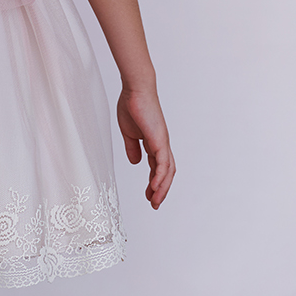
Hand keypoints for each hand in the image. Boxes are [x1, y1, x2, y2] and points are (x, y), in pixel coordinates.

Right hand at [117, 87, 174, 208]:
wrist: (136, 90)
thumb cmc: (132, 106)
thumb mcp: (129, 133)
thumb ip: (132, 148)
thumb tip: (135, 162)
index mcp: (153, 143)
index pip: (157, 167)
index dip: (153, 183)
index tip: (148, 196)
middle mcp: (161, 145)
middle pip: (166, 173)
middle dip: (161, 190)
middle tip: (154, 204)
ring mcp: (162, 142)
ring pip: (167, 170)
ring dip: (162, 188)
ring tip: (155, 201)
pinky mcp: (160, 140)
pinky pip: (163, 162)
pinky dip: (160, 176)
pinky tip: (155, 187)